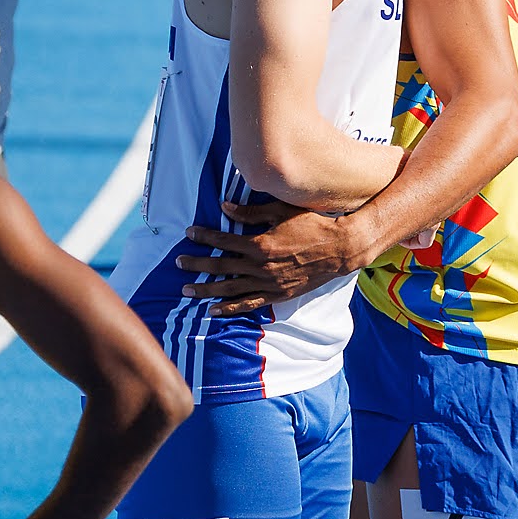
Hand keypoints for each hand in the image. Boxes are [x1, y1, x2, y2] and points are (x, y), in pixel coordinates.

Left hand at [175, 198, 355, 312]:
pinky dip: (229, 308)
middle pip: (220, 266)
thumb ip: (251, 212)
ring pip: (230, 289)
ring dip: (205, 289)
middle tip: (178, 263)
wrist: (339, 249)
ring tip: (186, 290)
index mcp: (260, 243)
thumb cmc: (311, 224)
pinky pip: (248, 304)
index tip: (188, 232)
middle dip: (196, 264)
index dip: (204, 235)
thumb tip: (224, 207)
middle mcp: (261, 266)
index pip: (223, 239)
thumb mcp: (281, 211)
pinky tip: (213, 310)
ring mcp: (268, 283)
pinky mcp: (277, 295)